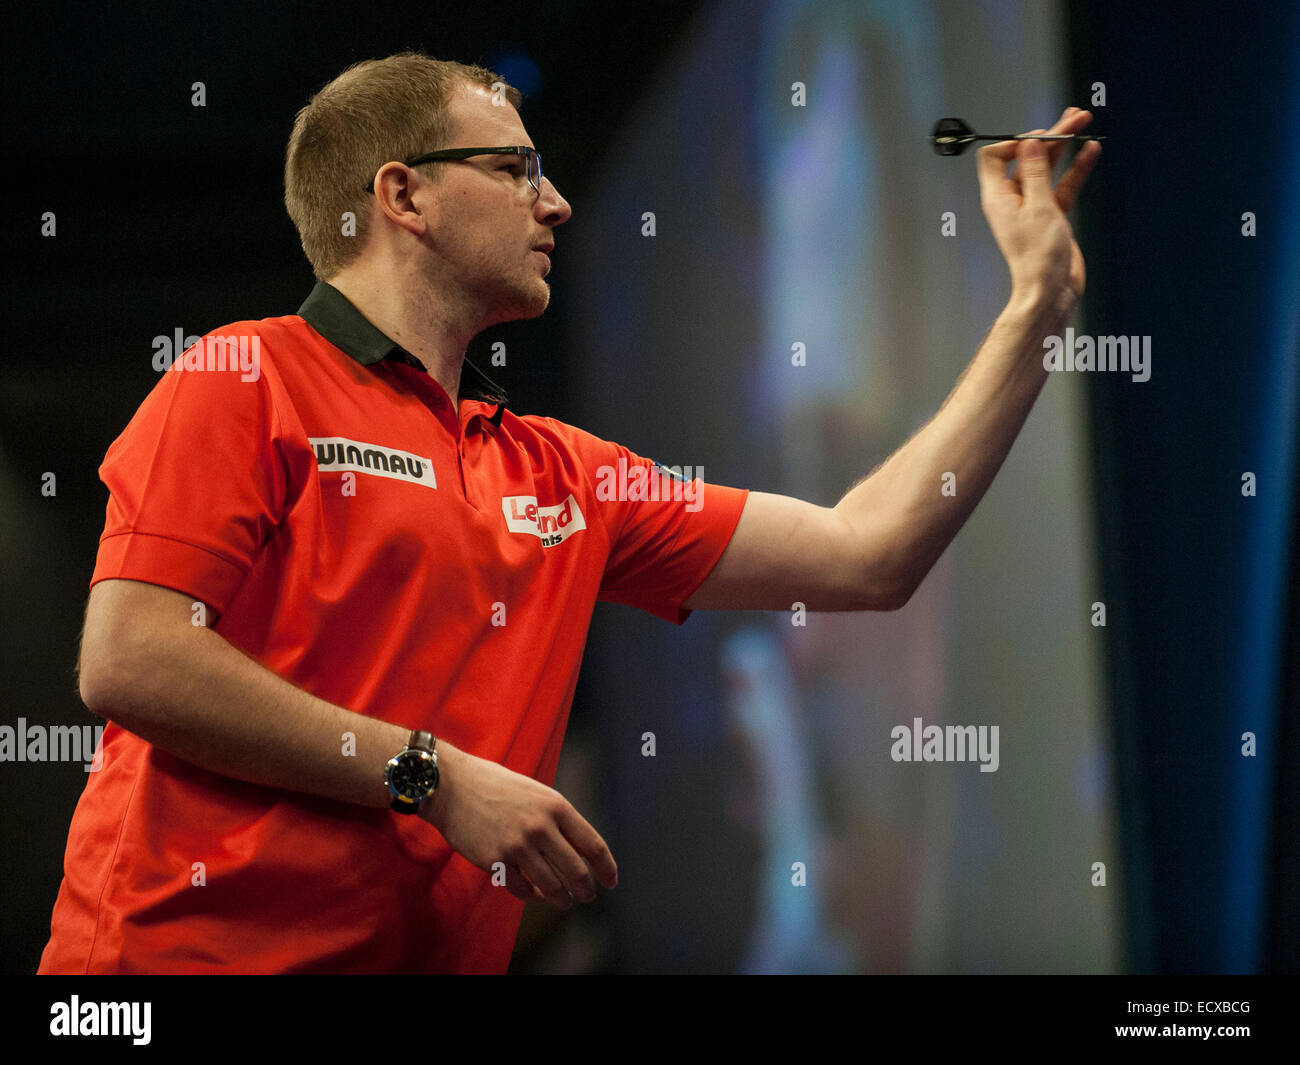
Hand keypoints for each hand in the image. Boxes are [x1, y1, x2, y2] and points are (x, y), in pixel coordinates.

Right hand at [420, 741, 617, 907]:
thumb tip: (580, 851)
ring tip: (564, 900)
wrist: (452, 785)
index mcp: (556, 806)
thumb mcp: (537, 793)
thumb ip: (558, 819)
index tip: (611, 881)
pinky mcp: (494, 861)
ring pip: (551, 886)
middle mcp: (540, 827)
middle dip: (586, 889)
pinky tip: (536, 895)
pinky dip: (532, 897)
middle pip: (576, 872)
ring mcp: (517, 846)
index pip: (593, 845)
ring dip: (561, 898)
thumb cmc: (496, 786)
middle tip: (587, 896)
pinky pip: (522, 890)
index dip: (607, 868)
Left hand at [977, 106, 1100, 310]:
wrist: (1051, 290)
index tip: (1041, 138)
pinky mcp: (1052, 215)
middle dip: (1050, 135)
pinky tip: (1091, 151)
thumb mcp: (1039, 207)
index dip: (1015, 142)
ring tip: (1085, 122)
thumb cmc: (1038, 256)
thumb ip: (1035, 172)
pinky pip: (1064, 184)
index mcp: (998, 197)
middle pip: (1027, 157)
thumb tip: (1030, 142)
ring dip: (1066, 145)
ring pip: (1048, 167)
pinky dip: (1076, 168)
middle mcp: (1013, 199)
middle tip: (1075, 116)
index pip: (996, 157)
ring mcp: (1033, 206)